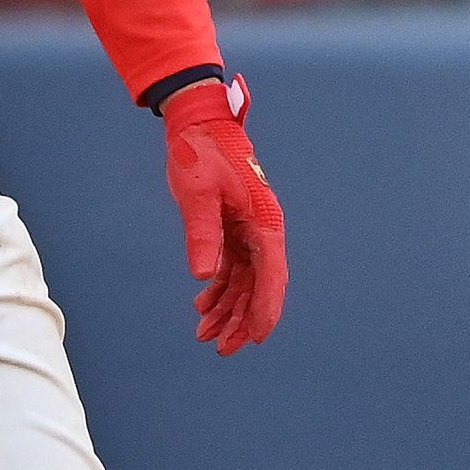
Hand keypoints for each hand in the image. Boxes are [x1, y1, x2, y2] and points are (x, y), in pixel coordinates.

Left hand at [163, 76, 287, 354]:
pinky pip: (233, 266)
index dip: (266, 309)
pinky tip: (203, 305)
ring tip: (204, 334)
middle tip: (222, 348)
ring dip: (229, 307)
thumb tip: (205, 276)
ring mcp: (250, 228)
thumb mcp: (197, 194)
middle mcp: (262, 228)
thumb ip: (203, 234)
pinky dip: (220, 287)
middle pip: (261, 284)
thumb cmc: (200, 152)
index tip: (257, 339)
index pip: (272, 273)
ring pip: (246, 279)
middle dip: (243, 318)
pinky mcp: (235, 225)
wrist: (197, 121)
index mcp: (263, 220)